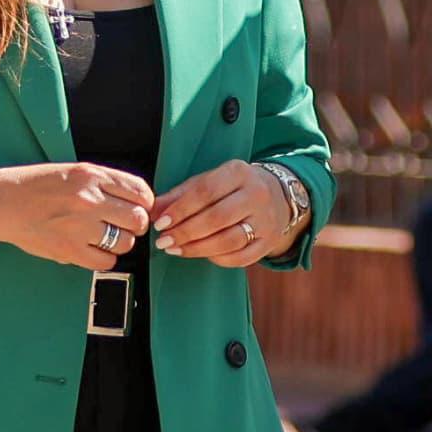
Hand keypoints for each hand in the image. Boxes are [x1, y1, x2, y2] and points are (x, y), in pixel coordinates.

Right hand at [0, 162, 158, 270]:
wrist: (0, 201)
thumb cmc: (34, 186)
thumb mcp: (72, 171)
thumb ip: (104, 184)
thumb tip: (136, 203)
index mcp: (91, 175)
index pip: (140, 191)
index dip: (145, 203)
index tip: (138, 208)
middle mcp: (89, 199)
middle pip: (138, 219)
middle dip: (135, 225)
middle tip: (123, 226)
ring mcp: (79, 226)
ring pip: (125, 243)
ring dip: (120, 243)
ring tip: (103, 238)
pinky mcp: (69, 250)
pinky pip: (106, 261)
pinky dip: (103, 258)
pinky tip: (91, 249)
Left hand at [151, 161, 296, 267]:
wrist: (278, 196)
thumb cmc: (233, 188)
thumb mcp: (210, 181)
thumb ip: (180, 195)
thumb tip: (153, 211)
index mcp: (239, 172)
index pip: (205, 191)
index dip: (180, 209)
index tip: (160, 223)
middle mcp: (256, 194)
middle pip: (217, 218)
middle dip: (185, 232)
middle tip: (163, 241)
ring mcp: (266, 220)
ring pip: (228, 240)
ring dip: (197, 248)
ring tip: (175, 250)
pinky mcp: (269, 241)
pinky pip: (241, 257)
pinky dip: (218, 259)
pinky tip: (202, 255)